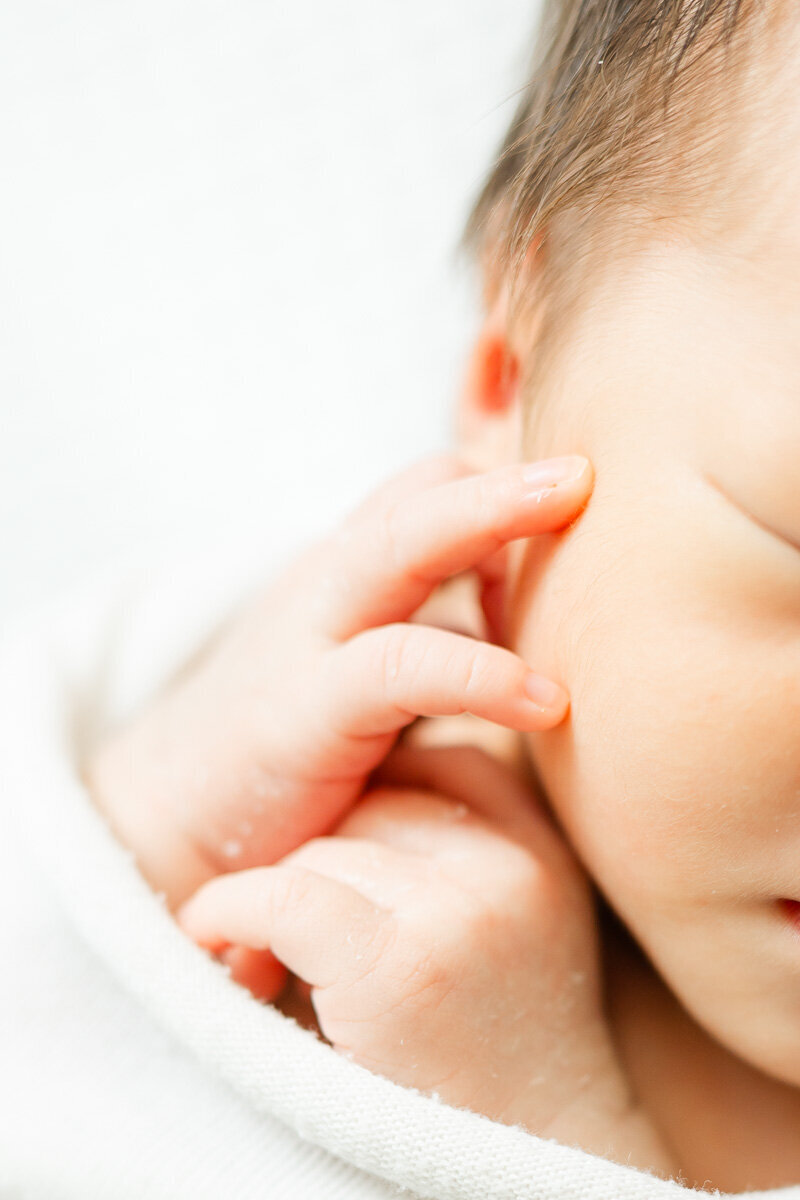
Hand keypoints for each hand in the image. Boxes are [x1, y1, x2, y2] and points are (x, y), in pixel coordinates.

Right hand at [86, 453, 591, 906]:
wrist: (169, 815)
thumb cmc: (291, 745)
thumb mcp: (370, 674)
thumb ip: (437, 638)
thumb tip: (535, 632)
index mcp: (350, 571)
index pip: (431, 490)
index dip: (506, 492)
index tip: (577, 528)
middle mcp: (330, 582)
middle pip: (422, 491)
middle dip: (509, 474)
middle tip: (589, 470)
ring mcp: (313, 635)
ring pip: (405, 542)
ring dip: (495, 518)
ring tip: (582, 509)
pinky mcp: (306, 709)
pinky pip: (402, 666)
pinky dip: (483, 673)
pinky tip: (546, 701)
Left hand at [178, 743, 677, 1175]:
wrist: (534, 1176)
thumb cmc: (491, 1058)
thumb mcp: (507, 930)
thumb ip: (456, 857)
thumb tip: (344, 793)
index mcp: (542, 850)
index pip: (441, 766)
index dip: (376, 808)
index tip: (340, 871)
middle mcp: (513, 867)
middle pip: (371, 806)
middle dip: (324, 864)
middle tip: (297, 941)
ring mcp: (462, 910)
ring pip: (322, 854)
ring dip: (277, 905)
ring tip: (272, 970)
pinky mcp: (401, 964)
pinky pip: (283, 896)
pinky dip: (230, 914)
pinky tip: (222, 948)